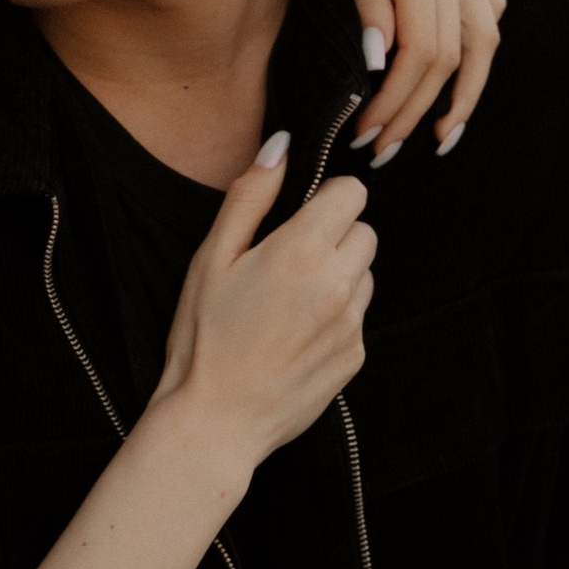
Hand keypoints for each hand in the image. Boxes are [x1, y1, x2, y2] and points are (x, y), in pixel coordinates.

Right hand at [154, 141, 374, 465]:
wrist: (215, 421)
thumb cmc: (203, 337)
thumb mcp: (212, 257)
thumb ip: (250, 196)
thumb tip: (280, 147)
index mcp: (302, 250)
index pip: (353, 193)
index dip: (325, 199)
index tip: (296, 219)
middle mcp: (338, 284)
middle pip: (365, 231)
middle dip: (334, 235)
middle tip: (287, 261)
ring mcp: (352, 324)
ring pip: (365, 274)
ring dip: (338, 275)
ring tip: (288, 302)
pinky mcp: (355, 356)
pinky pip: (358, 316)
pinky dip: (336, 316)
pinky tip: (294, 335)